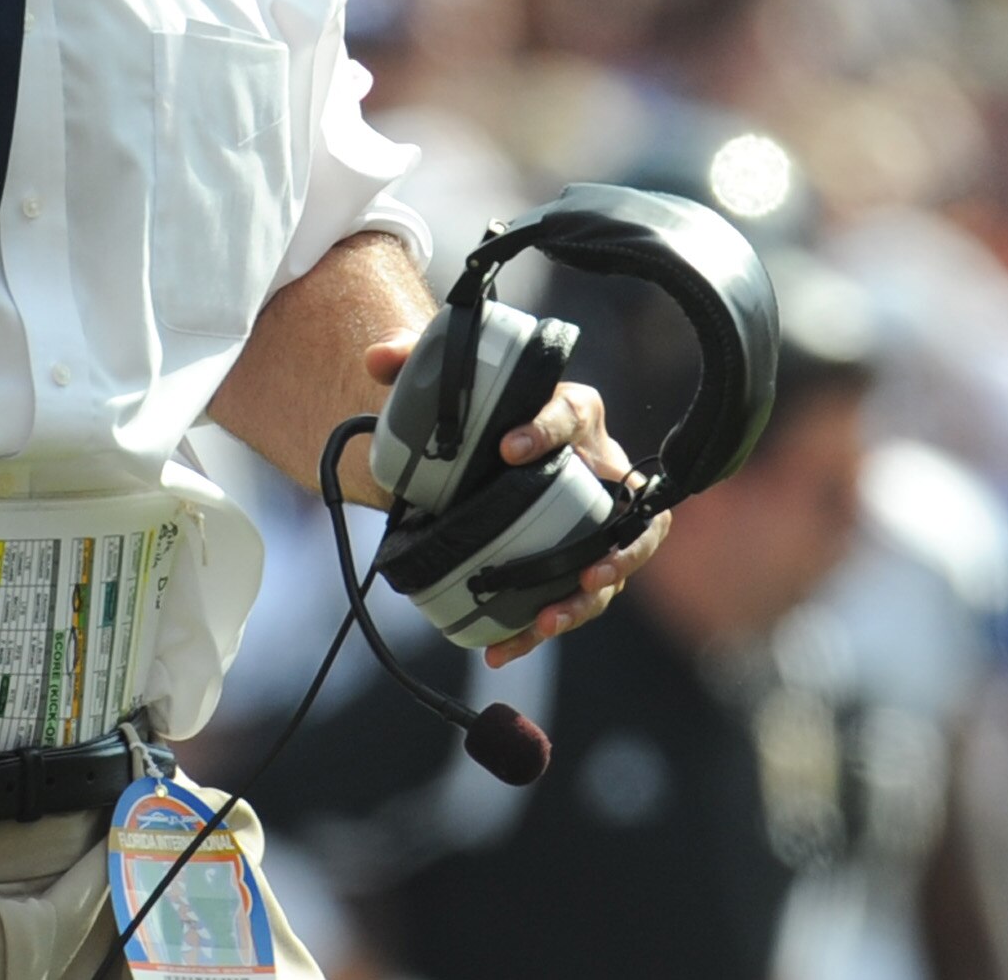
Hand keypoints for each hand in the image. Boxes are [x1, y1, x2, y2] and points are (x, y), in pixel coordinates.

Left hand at [361, 330, 671, 666]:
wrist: (489, 445)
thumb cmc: (486, 411)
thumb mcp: (452, 381)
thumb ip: (415, 360)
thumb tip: (378, 359)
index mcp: (573, 413)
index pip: (571, 414)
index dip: (547, 430)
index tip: (508, 448)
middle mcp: (599, 466)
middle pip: (629, 506)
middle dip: (619, 545)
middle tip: (585, 571)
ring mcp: (597, 519)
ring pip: (615, 562)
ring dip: (588, 598)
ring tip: (550, 620)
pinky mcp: (578, 558)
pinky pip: (574, 597)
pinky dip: (543, 625)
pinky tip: (503, 648)